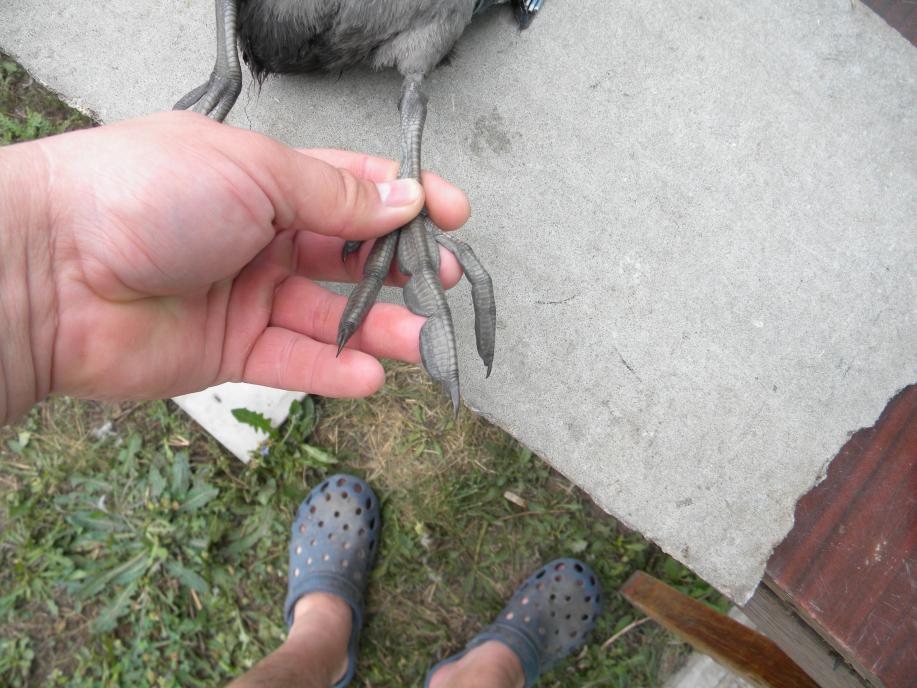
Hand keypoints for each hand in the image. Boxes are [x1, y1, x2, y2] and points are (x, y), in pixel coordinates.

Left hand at [8, 111, 469, 405]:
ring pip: (329, 316)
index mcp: (263, 178)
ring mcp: (245, 295)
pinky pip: (292, 363)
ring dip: (381, 329)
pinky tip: (370, 375)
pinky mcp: (228, 351)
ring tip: (425, 340)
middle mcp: (258, 235)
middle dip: (403, 268)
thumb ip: (335, 196)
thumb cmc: (141, 194)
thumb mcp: (254, 172)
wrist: (48, 270)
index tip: (451, 213)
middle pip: (349, 256)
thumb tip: (404, 198)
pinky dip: (333, 371)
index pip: (352, 187)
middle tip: (447, 280)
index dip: (406, 198)